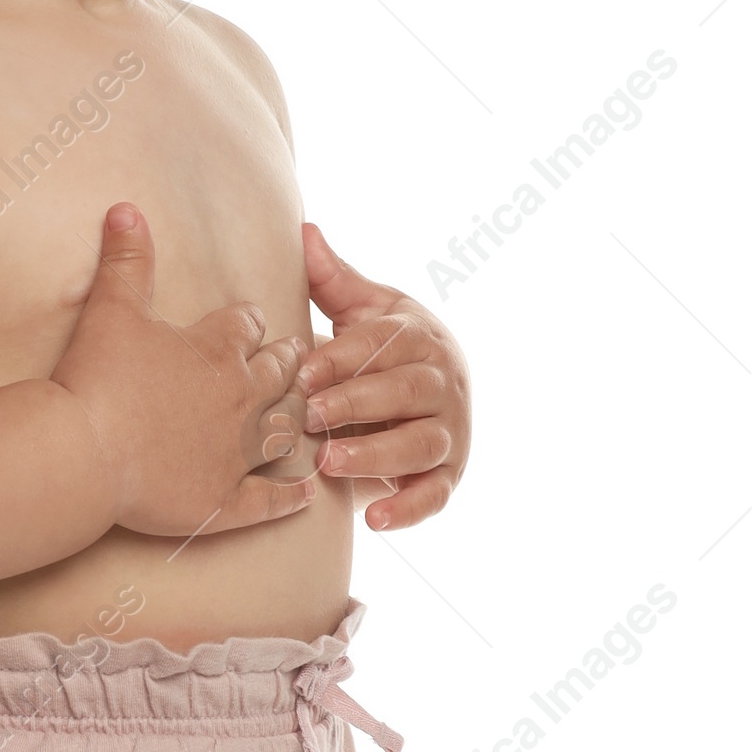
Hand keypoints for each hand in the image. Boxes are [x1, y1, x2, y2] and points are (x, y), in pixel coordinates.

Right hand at [54, 206, 318, 538]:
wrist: (83, 453)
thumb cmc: (96, 378)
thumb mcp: (111, 307)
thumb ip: (127, 259)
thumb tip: (127, 207)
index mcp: (218, 349)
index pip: (247, 325)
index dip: (248, 321)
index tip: (250, 322)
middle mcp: (240, 398)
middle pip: (277, 373)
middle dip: (287, 362)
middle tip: (295, 358)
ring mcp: (237, 452)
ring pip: (282, 430)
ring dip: (294, 419)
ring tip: (304, 413)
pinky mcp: (226, 500)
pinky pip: (271, 500)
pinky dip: (291, 496)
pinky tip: (307, 493)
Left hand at [296, 225, 470, 530]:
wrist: (436, 394)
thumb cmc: (388, 350)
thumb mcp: (368, 312)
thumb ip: (336, 280)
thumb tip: (305, 231)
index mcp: (419, 337)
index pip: (383, 345)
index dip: (343, 358)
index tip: (301, 371)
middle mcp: (443, 381)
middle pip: (405, 391)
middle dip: (356, 403)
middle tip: (308, 416)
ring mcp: (450, 430)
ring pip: (419, 442)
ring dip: (375, 454)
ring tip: (329, 463)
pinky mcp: (450, 474)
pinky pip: (435, 495)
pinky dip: (408, 508)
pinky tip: (374, 519)